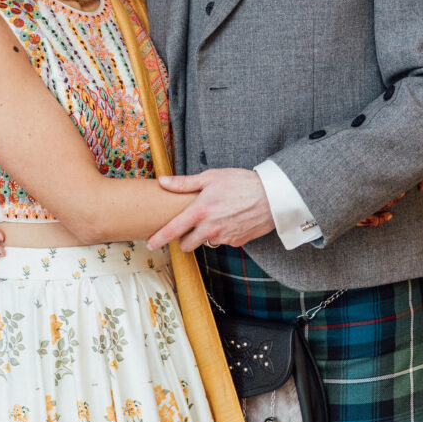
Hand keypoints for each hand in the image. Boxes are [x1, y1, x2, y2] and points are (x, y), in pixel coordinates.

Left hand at [148, 168, 274, 251]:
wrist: (272, 196)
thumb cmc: (241, 183)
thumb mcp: (211, 177)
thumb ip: (184, 183)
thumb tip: (163, 182)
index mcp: (200, 211)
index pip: (173, 230)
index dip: (159, 239)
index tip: (150, 244)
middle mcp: (210, 228)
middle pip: (186, 244)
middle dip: (185, 238)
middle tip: (189, 226)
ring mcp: (224, 237)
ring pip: (205, 243)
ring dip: (205, 236)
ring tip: (215, 218)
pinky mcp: (236, 243)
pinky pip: (223, 242)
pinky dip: (222, 234)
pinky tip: (230, 221)